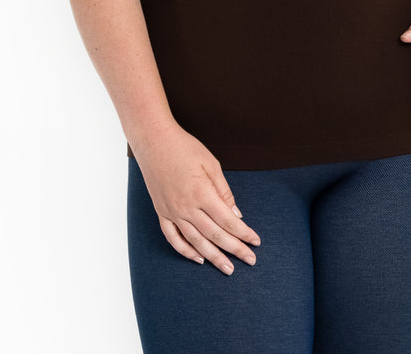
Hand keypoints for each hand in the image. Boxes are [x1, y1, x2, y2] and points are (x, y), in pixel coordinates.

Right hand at [132, 122, 260, 274]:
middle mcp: (186, 207)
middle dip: (235, 249)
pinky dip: (186, 251)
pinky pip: (173, 238)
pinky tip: (198, 259)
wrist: (154, 141)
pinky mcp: (161, 212)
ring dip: (214, 257)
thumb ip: (224, 192)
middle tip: (250, 260)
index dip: (244, 233)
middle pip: (215, 235)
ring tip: (228, 269)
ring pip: (196, 242)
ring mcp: (172, 212)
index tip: (256, 242)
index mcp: (202, 193)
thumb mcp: (211, 164)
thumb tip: (236, 215)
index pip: (228, 220)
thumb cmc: (185, 148)